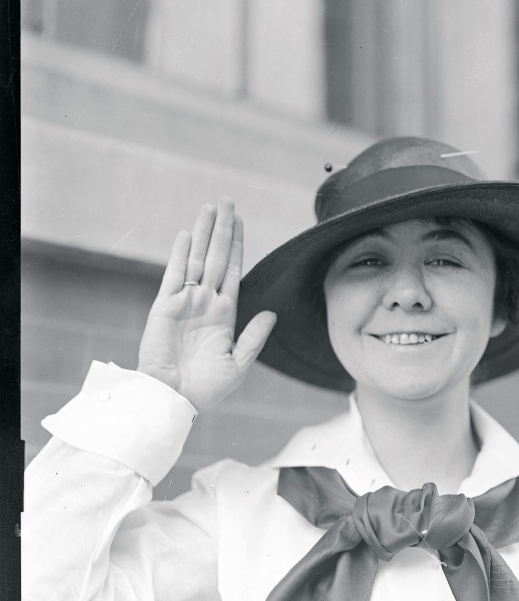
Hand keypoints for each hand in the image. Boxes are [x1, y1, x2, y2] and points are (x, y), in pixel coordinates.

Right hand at [137, 198, 276, 411]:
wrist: (175, 399)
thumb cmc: (206, 388)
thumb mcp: (239, 363)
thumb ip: (254, 337)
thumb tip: (271, 313)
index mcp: (224, 313)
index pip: (232, 269)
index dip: (237, 244)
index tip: (240, 221)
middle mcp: (206, 301)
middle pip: (216, 256)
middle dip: (223, 228)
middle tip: (227, 200)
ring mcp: (186, 301)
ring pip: (197, 259)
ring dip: (204, 233)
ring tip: (210, 207)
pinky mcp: (166, 306)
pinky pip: (174, 275)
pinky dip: (180, 254)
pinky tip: (188, 234)